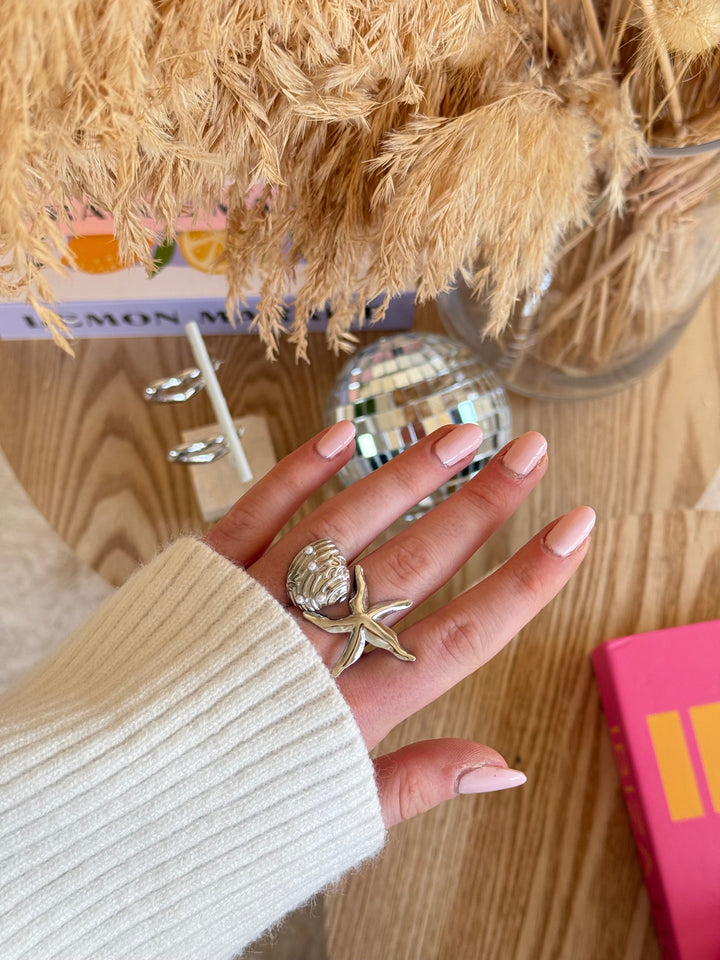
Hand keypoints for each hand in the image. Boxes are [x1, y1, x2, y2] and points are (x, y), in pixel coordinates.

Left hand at [205, 421, 594, 827]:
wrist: (108, 801)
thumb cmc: (228, 809)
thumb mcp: (334, 814)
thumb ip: (421, 782)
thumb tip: (507, 767)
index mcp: (353, 714)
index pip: (462, 637)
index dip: (526, 582)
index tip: (576, 529)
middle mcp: (308, 650)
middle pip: (412, 567)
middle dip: (479, 508)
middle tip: (529, 452)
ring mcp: (252, 606)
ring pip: (341, 529)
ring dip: (402, 478)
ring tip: (457, 433)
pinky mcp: (198, 578)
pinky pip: (254, 514)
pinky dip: (297, 473)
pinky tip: (344, 435)